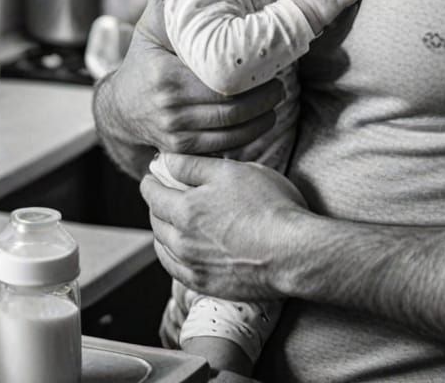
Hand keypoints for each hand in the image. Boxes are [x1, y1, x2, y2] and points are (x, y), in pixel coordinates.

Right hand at [95, 2, 283, 155]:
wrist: (119, 108)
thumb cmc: (143, 61)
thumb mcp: (150, 29)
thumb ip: (172, 5)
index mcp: (168, 76)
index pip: (222, 81)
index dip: (251, 77)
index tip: (270, 66)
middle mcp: (172, 108)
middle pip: (232, 109)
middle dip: (263, 99)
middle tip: (280, 86)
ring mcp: (176, 133)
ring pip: (231, 132)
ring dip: (261, 120)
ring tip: (274, 103)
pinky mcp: (181, 149)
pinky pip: (221, 147)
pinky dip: (245, 138)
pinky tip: (259, 122)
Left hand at [140, 153, 308, 301]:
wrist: (293, 253)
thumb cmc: (269, 207)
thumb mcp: (233, 171)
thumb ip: (195, 165)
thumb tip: (168, 160)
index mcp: (185, 209)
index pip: (153, 193)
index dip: (151, 180)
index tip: (153, 176)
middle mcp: (182, 241)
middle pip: (155, 220)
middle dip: (156, 204)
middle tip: (164, 194)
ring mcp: (192, 266)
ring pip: (163, 246)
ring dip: (163, 230)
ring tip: (172, 220)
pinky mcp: (205, 285)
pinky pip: (175, 269)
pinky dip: (172, 255)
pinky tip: (182, 248)